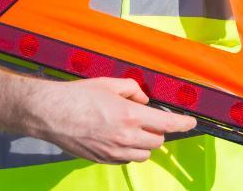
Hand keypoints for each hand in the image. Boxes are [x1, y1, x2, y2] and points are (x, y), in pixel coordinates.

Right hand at [25, 77, 196, 163]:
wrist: (51, 114)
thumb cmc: (78, 96)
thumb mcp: (108, 84)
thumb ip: (132, 90)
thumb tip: (144, 100)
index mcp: (130, 115)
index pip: (167, 123)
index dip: (183, 124)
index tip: (191, 122)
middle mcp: (125, 137)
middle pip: (157, 141)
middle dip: (157, 131)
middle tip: (147, 119)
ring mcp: (114, 151)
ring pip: (144, 154)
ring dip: (144, 144)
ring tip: (131, 130)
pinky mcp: (103, 159)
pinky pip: (126, 159)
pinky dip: (129, 151)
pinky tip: (116, 138)